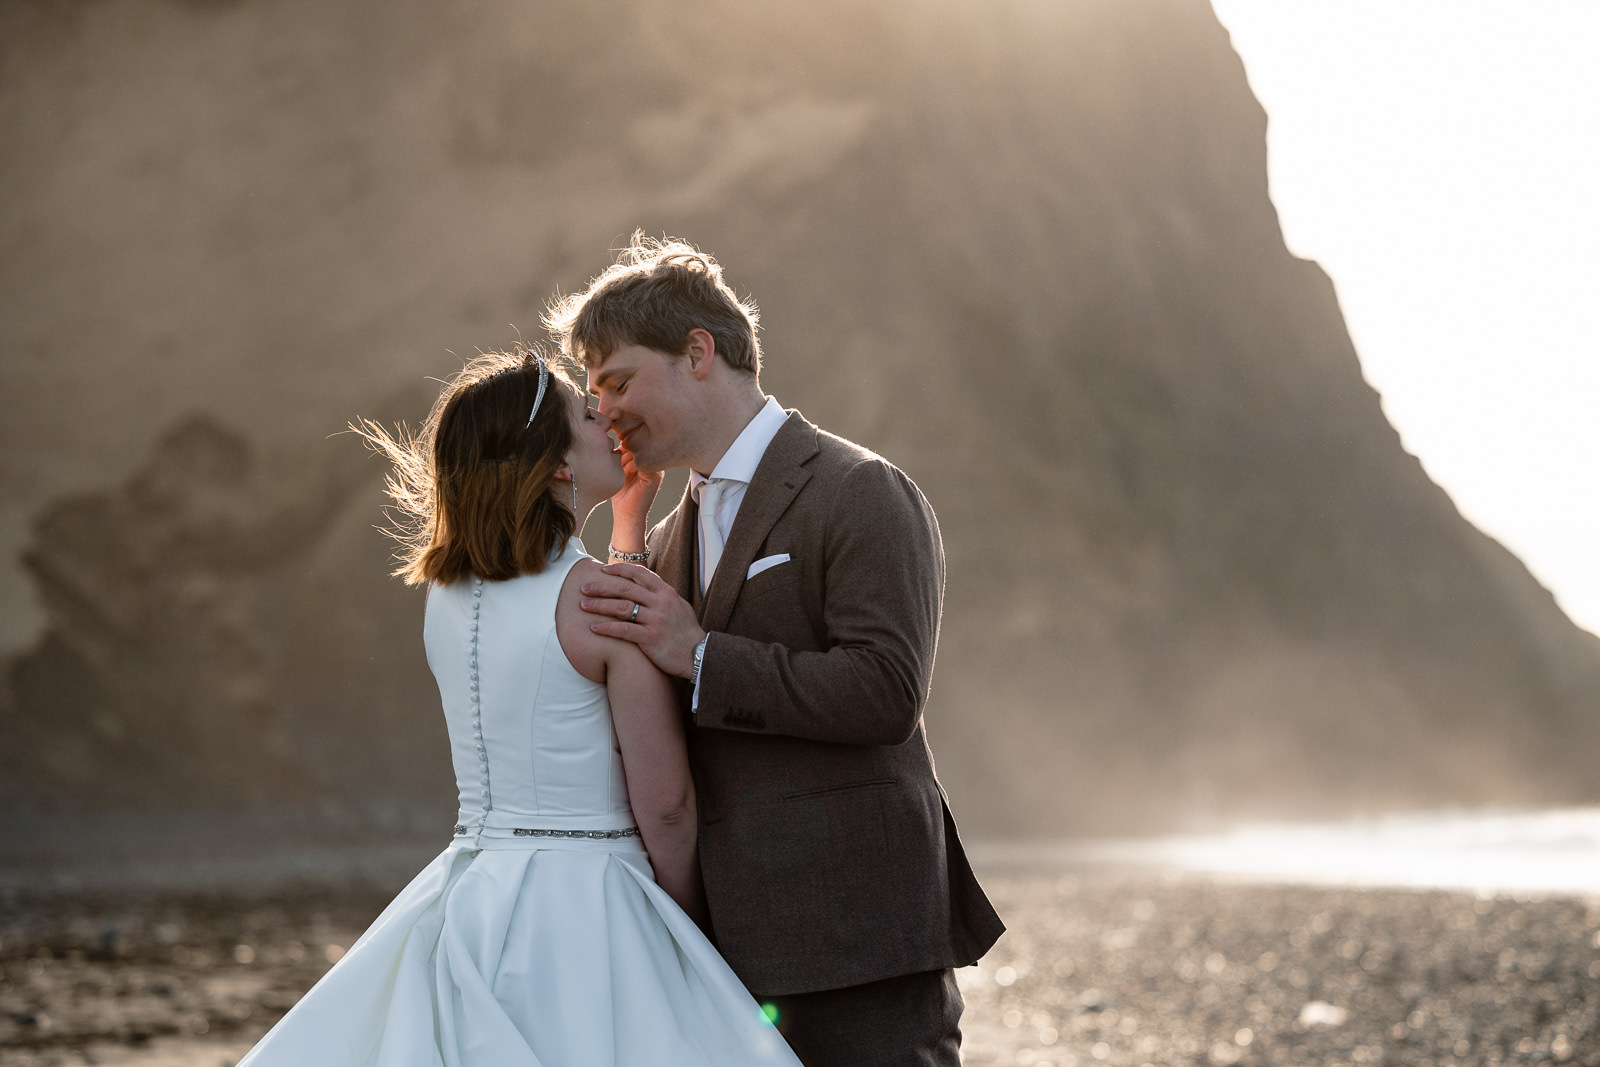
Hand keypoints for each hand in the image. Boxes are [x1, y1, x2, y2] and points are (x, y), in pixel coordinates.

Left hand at [582, 563, 703, 678]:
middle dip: (602, 586)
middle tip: (584, 588)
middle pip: (625, 588)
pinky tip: (594, 628)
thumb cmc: (686, 631)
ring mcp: (656, 620)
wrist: (699, 654)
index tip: (603, 570)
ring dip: (600, 605)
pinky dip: (607, 628)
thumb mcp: (678, 606)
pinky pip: (624, 630)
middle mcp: (660, 603)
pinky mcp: (651, 638)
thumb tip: (645, 585)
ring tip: (584, 606)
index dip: (619, 569)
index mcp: (666, 592)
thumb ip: (661, 595)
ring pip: (622, 607)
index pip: (640, 573)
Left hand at [609, 445, 662, 534]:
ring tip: (621, 470)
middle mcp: (654, 459)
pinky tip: (625, 475)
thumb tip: (616, 435)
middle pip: (637, 443)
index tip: (614, 457)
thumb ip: (620, 451)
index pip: (635, 439)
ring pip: (638, 451)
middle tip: (617, 464)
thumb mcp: (618, 465)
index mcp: (647, 456)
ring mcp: (657, 467)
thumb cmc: (619, 490)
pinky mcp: (656, 475)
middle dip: (623, 452)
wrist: (625, 512)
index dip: (622, 445)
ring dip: (625, 459)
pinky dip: (630, 466)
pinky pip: (641, 461)